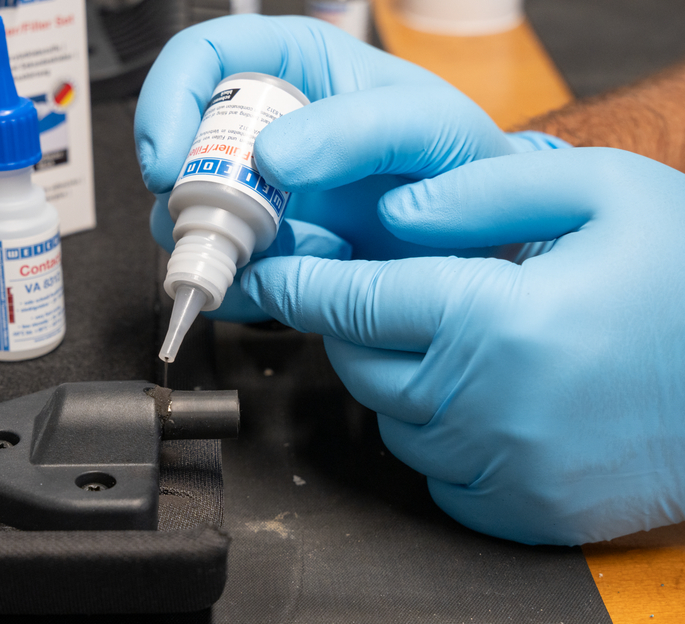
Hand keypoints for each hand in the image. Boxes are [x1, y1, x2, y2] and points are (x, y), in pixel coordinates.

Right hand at [136, 15, 565, 320]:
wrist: (480, 248)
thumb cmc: (465, 171)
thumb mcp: (431, 129)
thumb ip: (359, 127)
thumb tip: (269, 156)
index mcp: (299, 72)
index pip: (205, 55)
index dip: (169, 100)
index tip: (167, 161)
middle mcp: (270, 130)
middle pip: (182, 145)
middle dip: (186, 190)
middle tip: (218, 224)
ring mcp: (263, 194)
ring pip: (189, 212)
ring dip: (215, 243)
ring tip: (278, 257)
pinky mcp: (265, 251)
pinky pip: (219, 268)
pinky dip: (233, 287)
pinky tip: (273, 286)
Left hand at [241, 148, 684, 544]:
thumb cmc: (684, 277)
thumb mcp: (601, 192)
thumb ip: (487, 190)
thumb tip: (399, 213)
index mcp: (496, 320)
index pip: (352, 302)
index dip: (298, 284)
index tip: (266, 275)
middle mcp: (487, 405)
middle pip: (357, 366)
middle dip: (352, 326)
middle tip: (389, 295)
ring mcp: (503, 469)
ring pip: (391, 422)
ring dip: (398, 380)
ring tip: (457, 343)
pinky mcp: (523, 511)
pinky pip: (435, 474)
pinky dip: (438, 435)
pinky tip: (483, 399)